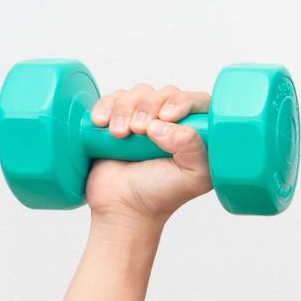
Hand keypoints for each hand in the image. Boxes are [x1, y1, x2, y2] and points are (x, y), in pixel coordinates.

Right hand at [83, 82, 213, 226]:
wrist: (122, 207)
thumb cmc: (160, 194)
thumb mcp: (191, 177)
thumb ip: (192, 148)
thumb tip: (162, 123)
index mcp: (197, 136)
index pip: (199, 102)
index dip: (184, 101)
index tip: (167, 116)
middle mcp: (173, 124)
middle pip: (166, 93)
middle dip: (150, 107)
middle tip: (139, 131)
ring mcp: (145, 120)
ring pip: (139, 92)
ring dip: (125, 109)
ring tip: (119, 135)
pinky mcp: (119, 119)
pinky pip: (113, 98)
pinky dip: (106, 107)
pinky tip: (102, 124)